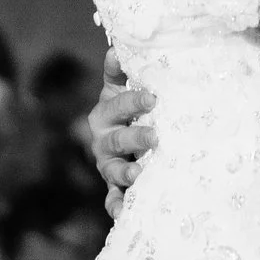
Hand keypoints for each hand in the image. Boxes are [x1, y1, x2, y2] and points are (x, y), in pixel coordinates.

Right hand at [88, 59, 155, 217]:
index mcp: (106, 111)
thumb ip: (120, 70)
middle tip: (156, 136)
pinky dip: (117, 206)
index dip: (132, 100)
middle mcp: (103, 138)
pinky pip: (112, 198)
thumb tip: (117, 46)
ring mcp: (107, 164)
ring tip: (139, 172)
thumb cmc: (129, 109)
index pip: (117, 102)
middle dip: (136, 136)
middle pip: (118, 137)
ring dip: (125, 171)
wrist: (119, 142)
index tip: (153, 97)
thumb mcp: (121, 89)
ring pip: (113, 168)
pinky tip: (124, 213)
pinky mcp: (112, 187)